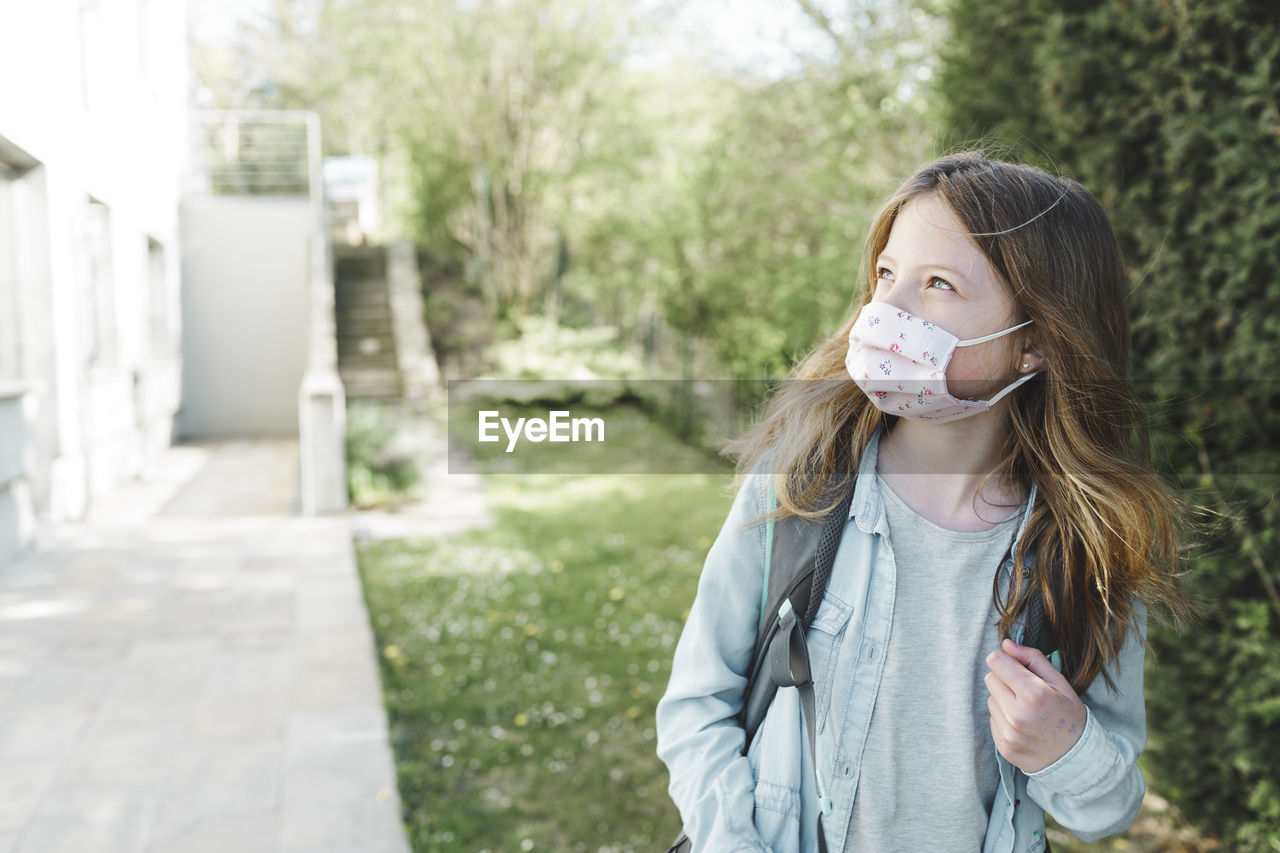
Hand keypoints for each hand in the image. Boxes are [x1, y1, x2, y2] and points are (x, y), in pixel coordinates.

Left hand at [985, 638, 1086, 773]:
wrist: (1079, 759)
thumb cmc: (1070, 716)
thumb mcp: (1060, 683)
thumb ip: (1032, 659)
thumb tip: (1006, 644)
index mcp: (1034, 695)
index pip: (996, 661)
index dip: (1006, 660)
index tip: (1016, 666)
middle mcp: (1017, 715)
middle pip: (990, 679)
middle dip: (1005, 679)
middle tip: (1025, 691)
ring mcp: (1009, 734)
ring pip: (990, 699)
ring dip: (1004, 700)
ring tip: (1027, 710)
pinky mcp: (1003, 747)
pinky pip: (992, 719)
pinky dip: (1004, 718)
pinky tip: (1023, 725)